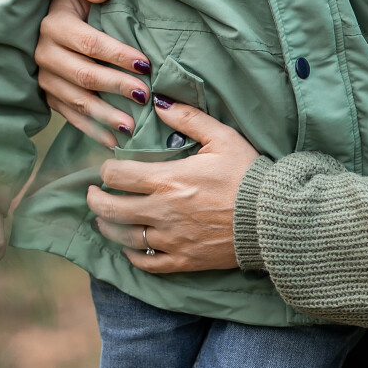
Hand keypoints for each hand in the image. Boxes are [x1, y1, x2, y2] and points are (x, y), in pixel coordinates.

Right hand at [34, 0, 151, 147]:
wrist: (49, 16)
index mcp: (54, 25)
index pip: (89, 43)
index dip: (117, 55)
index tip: (145, 65)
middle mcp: (45, 53)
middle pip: (84, 75)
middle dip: (116, 87)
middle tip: (145, 96)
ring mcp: (45, 78)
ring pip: (77, 100)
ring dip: (105, 115)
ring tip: (131, 126)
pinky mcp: (48, 97)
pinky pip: (70, 116)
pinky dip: (92, 130)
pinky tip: (113, 141)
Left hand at [87, 99, 260, 273]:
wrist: (274, 216)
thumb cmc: (249, 174)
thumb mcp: (222, 137)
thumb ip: (188, 119)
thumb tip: (159, 104)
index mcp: (167, 180)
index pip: (117, 176)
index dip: (106, 170)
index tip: (108, 168)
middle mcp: (162, 211)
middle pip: (110, 209)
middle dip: (95, 200)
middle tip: (93, 194)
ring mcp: (171, 240)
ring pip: (124, 238)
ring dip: (108, 227)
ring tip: (105, 220)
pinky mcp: (184, 260)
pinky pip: (148, 264)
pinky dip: (133, 256)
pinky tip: (131, 248)